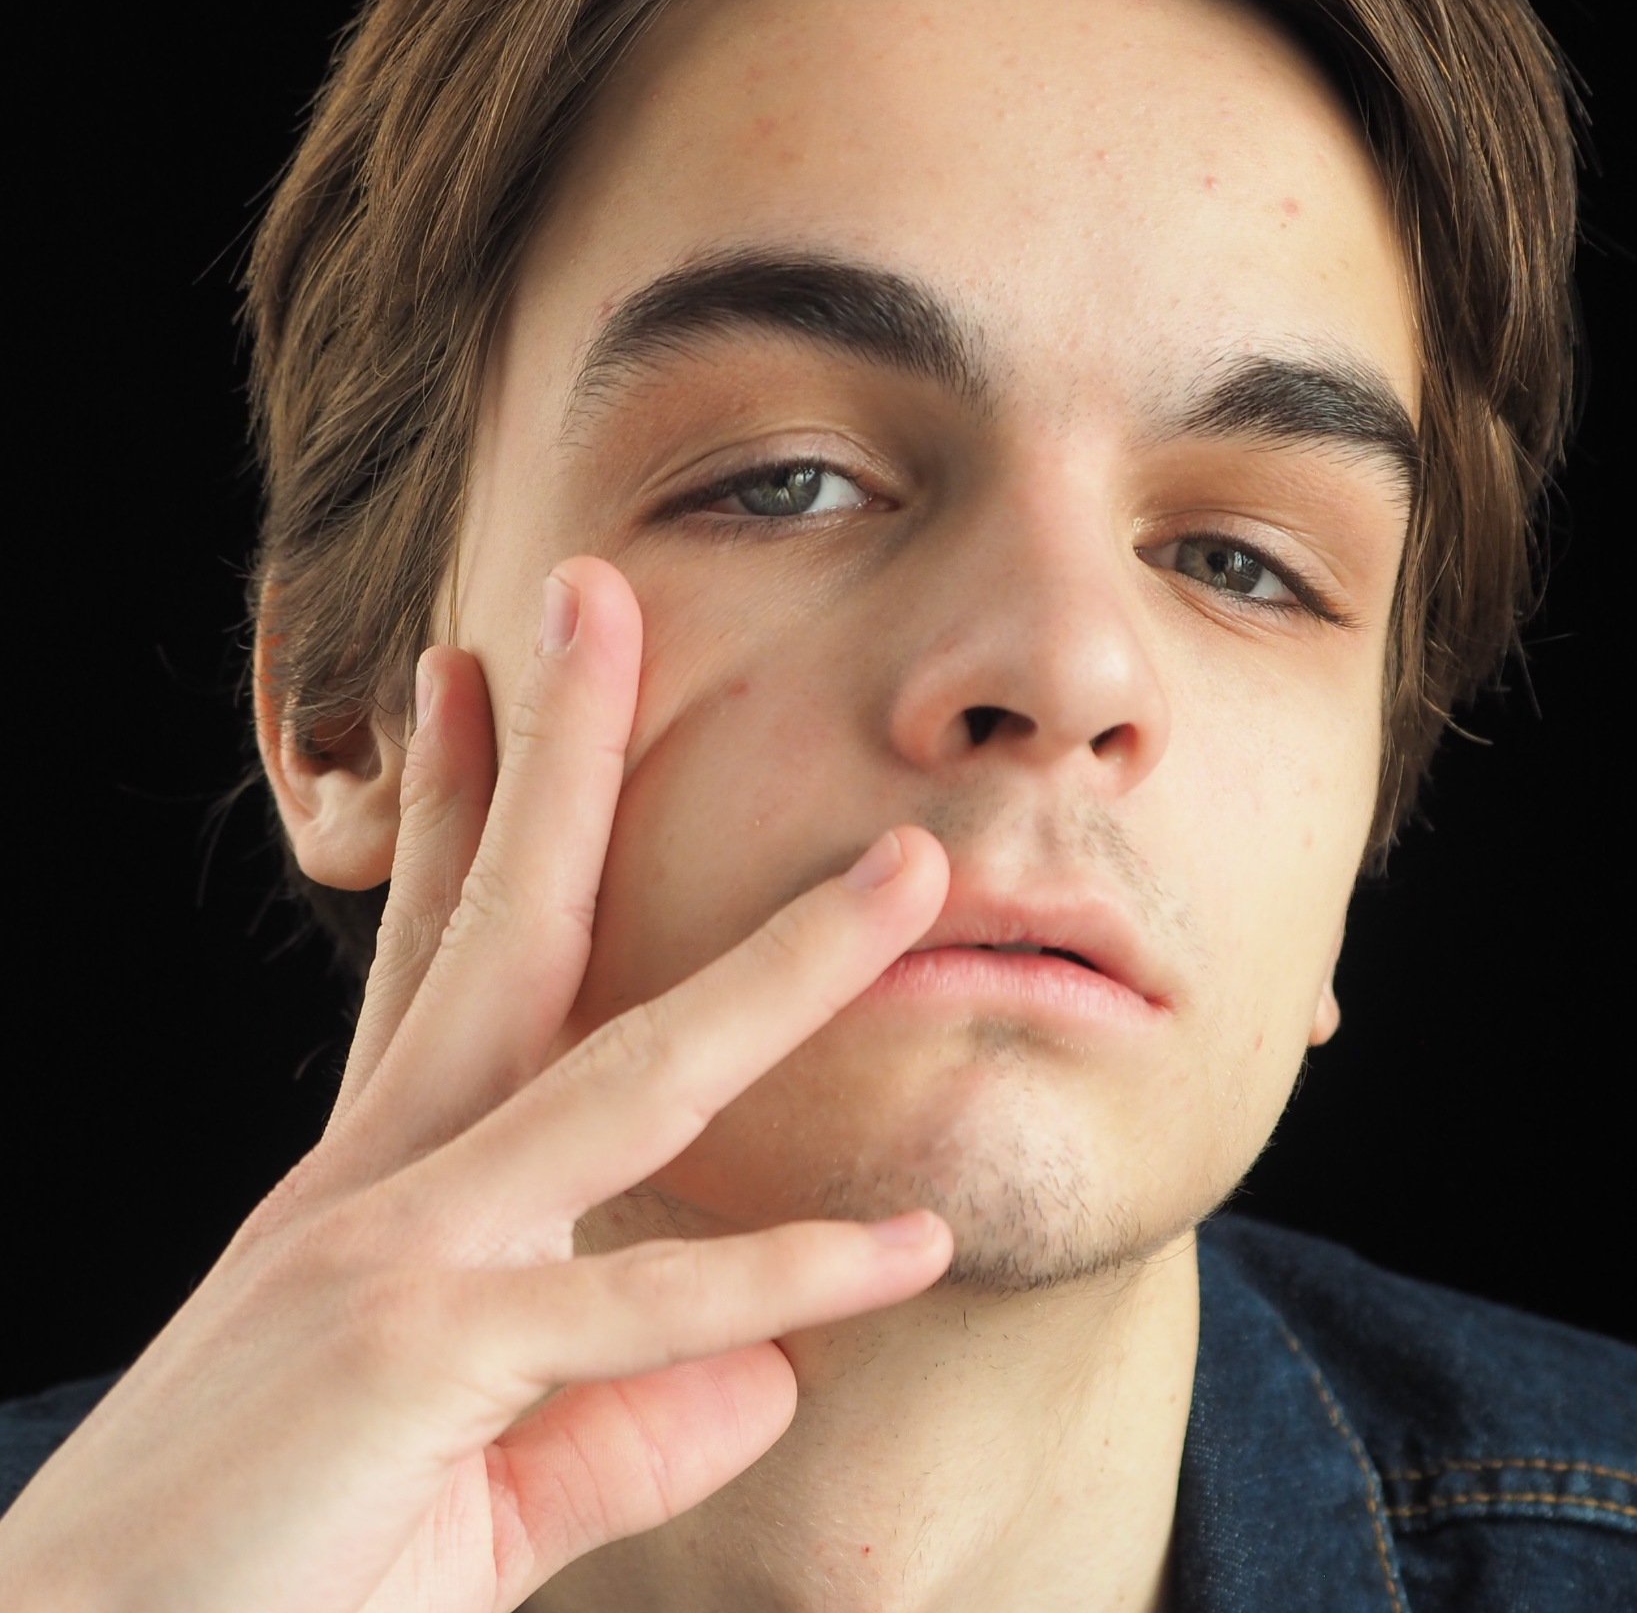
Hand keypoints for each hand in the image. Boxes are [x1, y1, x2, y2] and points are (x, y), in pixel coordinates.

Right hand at [0, 558, 952, 1611]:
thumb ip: (620, 1423)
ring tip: (903, 873)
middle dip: (571, 759)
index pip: (439, 965)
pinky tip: (900, 1246)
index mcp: (381, 1193)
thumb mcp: (466, 1484)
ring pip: (625, 1076)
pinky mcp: (410, 1362)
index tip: (491, 688)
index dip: (477, 819)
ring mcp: (393, 1253)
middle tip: (604, 598)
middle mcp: (381, 1186)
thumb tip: (775, 1372)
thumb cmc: (257, 1590)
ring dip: (780, 968)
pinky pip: (633, 1309)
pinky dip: (775, 1279)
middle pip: (512, 935)